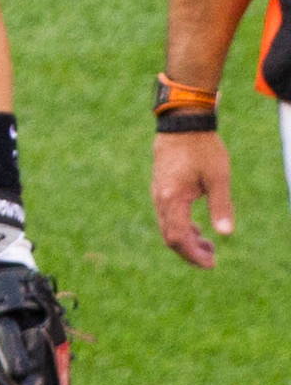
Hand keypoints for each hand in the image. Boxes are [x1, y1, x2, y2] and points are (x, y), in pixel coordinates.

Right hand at [150, 130, 233, 268]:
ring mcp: (157, 194)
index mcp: (173, 198)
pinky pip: (166, 216)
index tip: (211, 262)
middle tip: (212, 257)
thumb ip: (221, 205)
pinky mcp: (160, 188)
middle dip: (190, 251)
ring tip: (208, 242)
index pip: (178, 238)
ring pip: (167, 227)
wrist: (182, 122)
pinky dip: (181, 227)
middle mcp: (160, 199)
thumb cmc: (202, 147)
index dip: (193, 255)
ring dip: (186, 239)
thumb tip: (225, 234)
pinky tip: (196, 225)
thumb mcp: (218, 176)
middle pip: (170, 237)